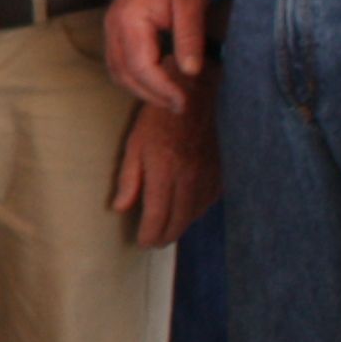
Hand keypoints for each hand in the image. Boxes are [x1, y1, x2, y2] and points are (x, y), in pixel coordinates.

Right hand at [105, 0, 211, 114]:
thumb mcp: (191, 3)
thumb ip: (189, 37)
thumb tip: (190, 72)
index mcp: (130, 22)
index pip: (141, 68)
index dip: (162, 90)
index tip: (184, 102)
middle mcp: (113, 27)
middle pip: (123, 74)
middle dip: (150, 95)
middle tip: (180, 106)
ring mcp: (111, 26)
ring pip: (116, 70)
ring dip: (140, 89)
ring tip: (169, 97)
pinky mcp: (117, 26)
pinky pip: (118, 60)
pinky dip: (134, 76)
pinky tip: (157, 79)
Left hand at [109, 95, 219, 250]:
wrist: (195, 99)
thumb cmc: (158, 120)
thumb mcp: (134, 145)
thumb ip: (128, 179)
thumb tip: (120, 208)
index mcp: (164, 171)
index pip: (158, 216)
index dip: (149, 235)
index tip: (143, 242)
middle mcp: (188, 178)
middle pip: (178, 222)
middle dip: (165, 237)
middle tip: (154, 242)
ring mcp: (207, 177)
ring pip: (195, 215)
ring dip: (181, 226)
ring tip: (167, 231)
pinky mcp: (220, 174)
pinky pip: (208, 202)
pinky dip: (196, 211)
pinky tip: (186, 211)